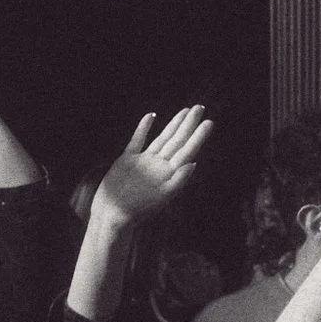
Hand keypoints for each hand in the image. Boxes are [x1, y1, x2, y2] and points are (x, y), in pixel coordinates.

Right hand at [92, 105, 213, 228]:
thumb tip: (194, 163)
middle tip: (200, 108)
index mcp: (169, 174)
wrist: (111, 214)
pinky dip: (144, 128)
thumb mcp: (161, 197)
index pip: (187, 150)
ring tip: (186, 111)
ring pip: (163, 138)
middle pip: (178, 140)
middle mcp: (159, 165)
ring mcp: (144, 161)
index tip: (209, 122)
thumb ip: (178, 181)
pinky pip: (138, 140)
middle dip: (189, 124)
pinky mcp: (128, 159)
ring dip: (174, 124)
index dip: (198, 136)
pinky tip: (151, 116)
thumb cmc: (137, 209)